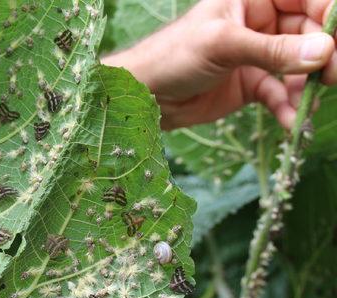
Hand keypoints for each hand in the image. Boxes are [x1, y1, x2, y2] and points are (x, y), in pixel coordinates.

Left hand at [102, 0, 336, 129]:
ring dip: (307, 87)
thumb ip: (272, 50)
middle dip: (323, 56)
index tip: (335, 43)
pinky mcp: (251, 85)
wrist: (144, 96)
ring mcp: (258, 55)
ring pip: (299, 66)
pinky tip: (289, 121)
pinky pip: (280, 93)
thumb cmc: (173, 56)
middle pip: (310, 33)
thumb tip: (324, 52)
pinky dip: (287, 107)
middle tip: (331, 78)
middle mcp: (261, 23)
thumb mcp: (223, 46)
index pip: (306, 0)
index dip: (329, 17)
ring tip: (306, 106)